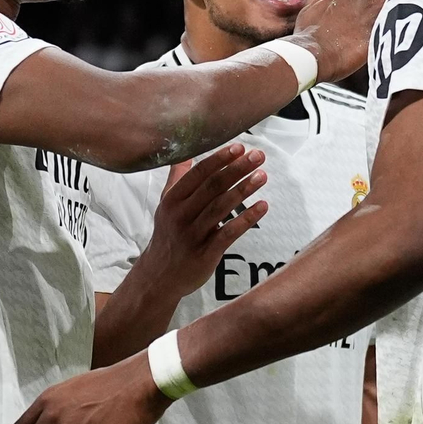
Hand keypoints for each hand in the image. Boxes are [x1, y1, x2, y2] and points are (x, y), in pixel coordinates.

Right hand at [142, 145, 267, 297]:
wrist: (160, 276)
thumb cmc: (168, 236)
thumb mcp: (166, 205)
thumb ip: (177, 178)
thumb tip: (185, 152)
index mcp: (172, 200)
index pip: (198, 174)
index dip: (219, 159)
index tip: (239, 147)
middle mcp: (181, 215)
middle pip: (212, 187)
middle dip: (236, 169)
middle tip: (258, 156)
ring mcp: (193, 235)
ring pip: (221, 207)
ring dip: (243, 190)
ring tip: (262, 176)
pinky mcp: (205, 253)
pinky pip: (228, 233)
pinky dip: (246, 219)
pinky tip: (263, 206)